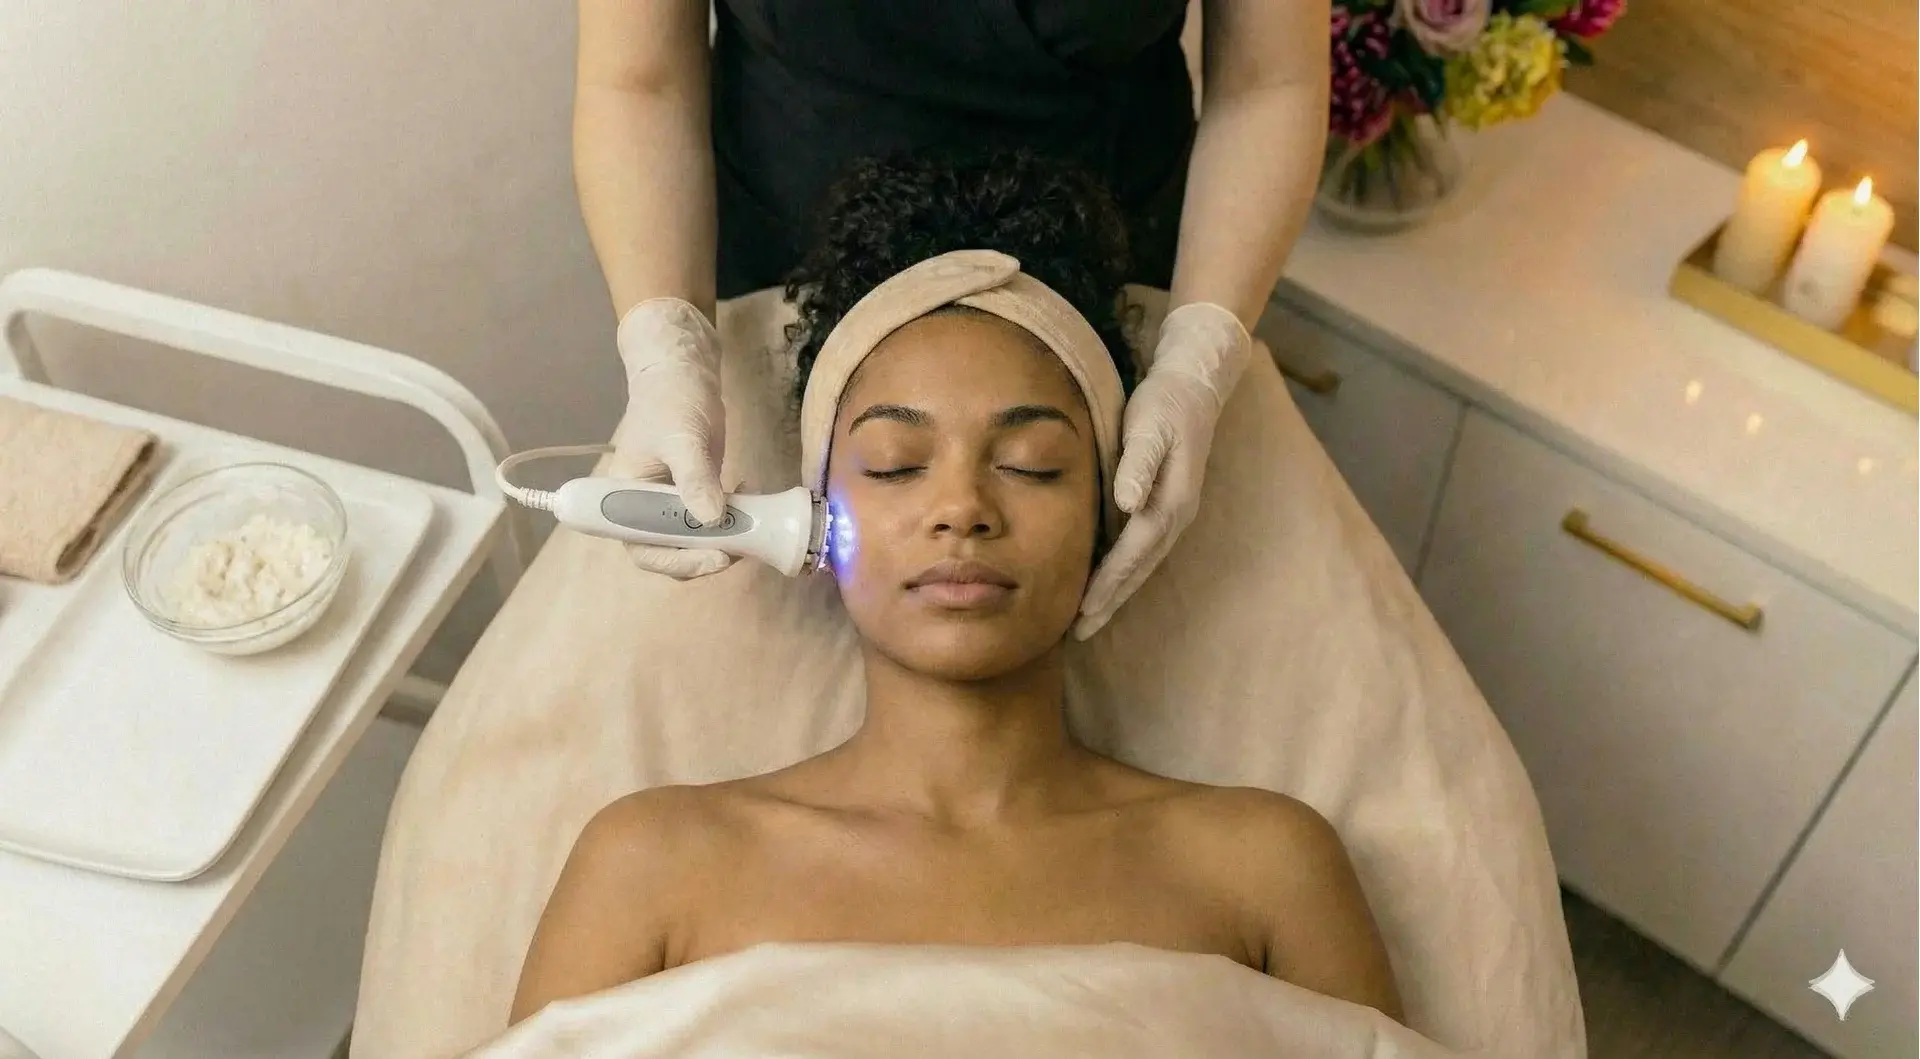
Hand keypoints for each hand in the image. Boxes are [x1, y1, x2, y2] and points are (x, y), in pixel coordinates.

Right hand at [606, 297, 734, 579]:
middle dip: (707, 555)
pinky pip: (714, 521)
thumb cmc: (670, 400)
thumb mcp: (681, 437)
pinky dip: (735, 520)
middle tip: (743, 545)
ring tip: (754, 522)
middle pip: (672, 553)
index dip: (677, 562)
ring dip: (726, 541)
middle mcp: (645, 508)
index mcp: (625, 498)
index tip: (715, 558)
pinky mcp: (696, 494)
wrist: (683, 372)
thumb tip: (711, 520)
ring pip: (696, 541)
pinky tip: (753, 498)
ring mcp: (672, 503)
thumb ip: (693, 478)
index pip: (644, 549)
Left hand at [1073, 302, 1252, 639]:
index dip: (1108, 585)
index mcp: (1171, 503)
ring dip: (1115, 591)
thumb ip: (1139, 465)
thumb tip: (1128, 504)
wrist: (1194, 385)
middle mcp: (1175, 515)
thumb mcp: (1151, 427)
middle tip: (1078, 632)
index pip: (1132, 555)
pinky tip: (1102, 578)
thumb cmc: (1166, 403)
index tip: (1083, 612)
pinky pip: (1139, 548)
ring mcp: (1172, 513)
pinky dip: (1121, 569)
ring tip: (1087, 617)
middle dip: (1109, 602)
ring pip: (1140, 563)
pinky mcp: (1164, 505)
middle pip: (1138, 569)